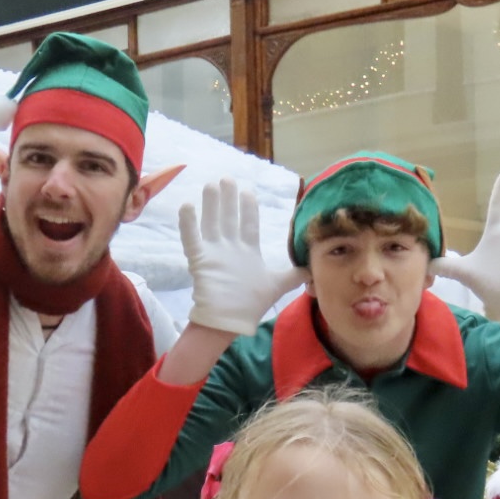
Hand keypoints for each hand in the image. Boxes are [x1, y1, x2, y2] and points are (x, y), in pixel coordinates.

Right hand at [181, 178, 303, 336]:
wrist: (230, 320)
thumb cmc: (251, 304)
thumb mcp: (276, 285)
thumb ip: (293, 275)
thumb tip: (312, 269)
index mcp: (247, 252)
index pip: (249, 224)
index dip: (249, 208)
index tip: (248, 191)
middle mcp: (230, 248)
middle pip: (229, 218)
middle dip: (229, 199)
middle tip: (228, 178)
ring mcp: (214, 253)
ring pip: (211, 222)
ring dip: (211, 204)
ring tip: (211, 184)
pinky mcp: (200, 260)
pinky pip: (192, 239)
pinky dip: (188, 224)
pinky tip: (187, 205)